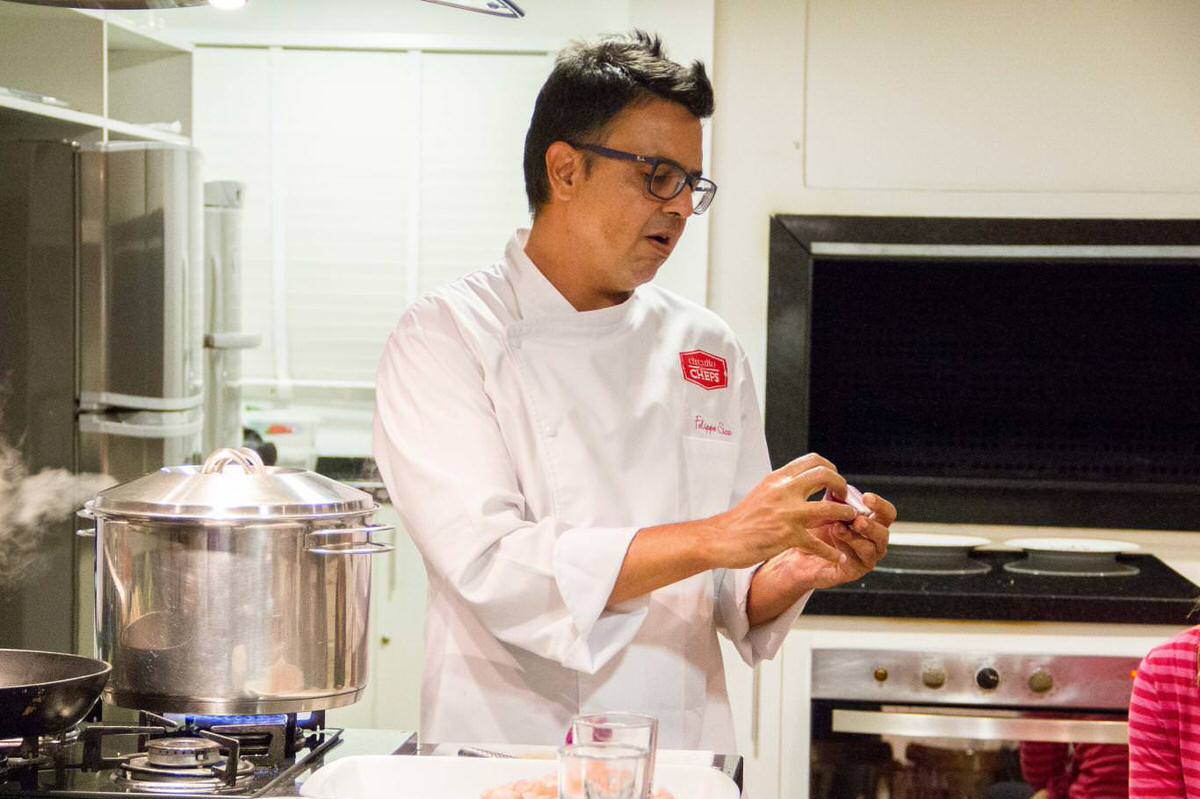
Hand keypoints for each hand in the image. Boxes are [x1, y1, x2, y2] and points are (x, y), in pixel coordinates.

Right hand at [709, 453, 858, 568]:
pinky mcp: (787, 535)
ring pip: (829, 508)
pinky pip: (818, 543)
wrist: (722, 538)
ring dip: (845, 514)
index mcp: (778, 479)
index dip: (830, 468)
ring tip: (850, 521)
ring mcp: (787, 513)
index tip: (834, 479)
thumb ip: (782, 486)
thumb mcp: (762, 491)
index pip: (812, 460)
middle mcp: (784, 491)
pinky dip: (830, 552)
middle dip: (841, 485)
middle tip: (844, 497)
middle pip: (824, 475)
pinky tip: (836, 557)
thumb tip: (800, 482)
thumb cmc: (741, 519)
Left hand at [759, 491, 895, 589]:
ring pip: (871, 549)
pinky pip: (856, 562)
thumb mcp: (826, 510)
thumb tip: (834, 479)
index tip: (867, 497)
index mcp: (871, 522)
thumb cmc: (816, 530)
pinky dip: (846, 550)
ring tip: (838, 528)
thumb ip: (834, 497)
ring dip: (855, 537)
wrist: (799, 554)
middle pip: (884, 532)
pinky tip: (834, 540)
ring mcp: (866, 558)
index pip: (886, 513)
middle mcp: (873, 541)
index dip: (880, 505)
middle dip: (871, 525)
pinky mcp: (854, 571)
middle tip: (856, 519)